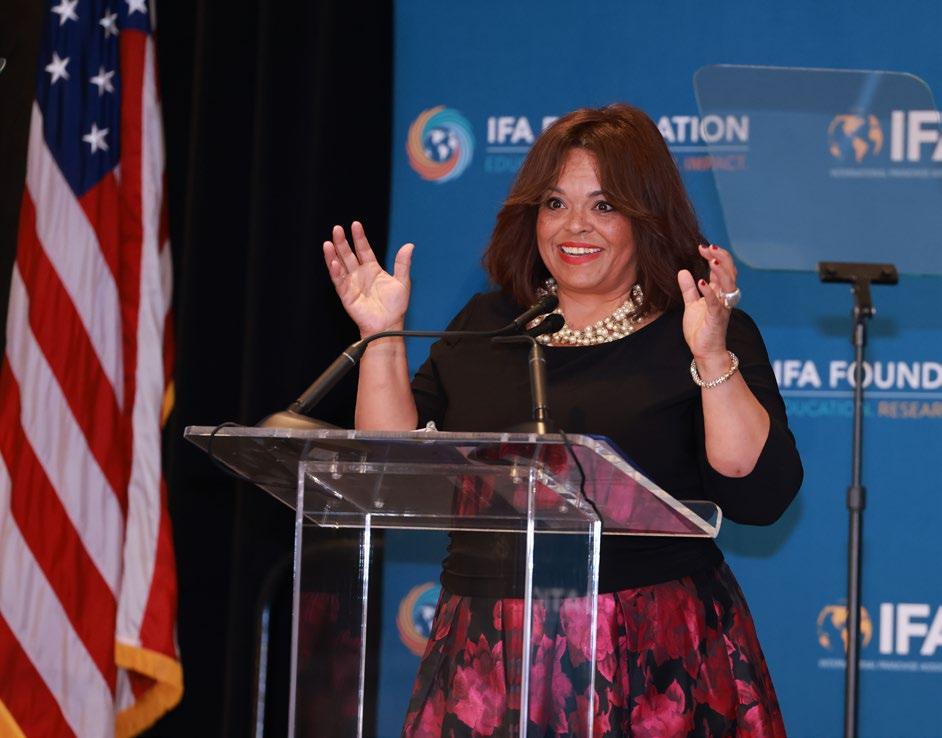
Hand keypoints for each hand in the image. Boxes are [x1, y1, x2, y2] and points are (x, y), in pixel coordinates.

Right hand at [323, 221, 413, 336]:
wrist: (389, 325)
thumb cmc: (395, 307)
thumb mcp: (402, 282)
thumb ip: (403, 263)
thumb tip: (409, 246)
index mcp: (373, 270)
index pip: (363, 250)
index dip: (359, 238)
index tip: (355, 225)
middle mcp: (360, 275)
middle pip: (348, 255)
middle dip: (342, 242)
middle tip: (337, 229)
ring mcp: (352, 284)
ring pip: (340, 265)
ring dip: (333, 254)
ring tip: (329, 242)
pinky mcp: (346, 295)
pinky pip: (339, 281)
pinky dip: (335, 272)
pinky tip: (333, 262)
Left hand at [677, 243, 737, 364]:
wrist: (704, 351)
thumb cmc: (701, 329)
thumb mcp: (691, 305)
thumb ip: (688, 289)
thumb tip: (682, 271)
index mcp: (719, 293)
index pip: (721, 269)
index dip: (714, 256)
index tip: (701, 247)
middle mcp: (724, 297)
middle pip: (730, 272)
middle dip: (720, 257)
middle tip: (707, 247)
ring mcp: (722, 307)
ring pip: (729, 284)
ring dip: (720, 271)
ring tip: (711, 259)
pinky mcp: (716, 318)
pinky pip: (716, 302)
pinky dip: (709, 292)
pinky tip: (700, 282)